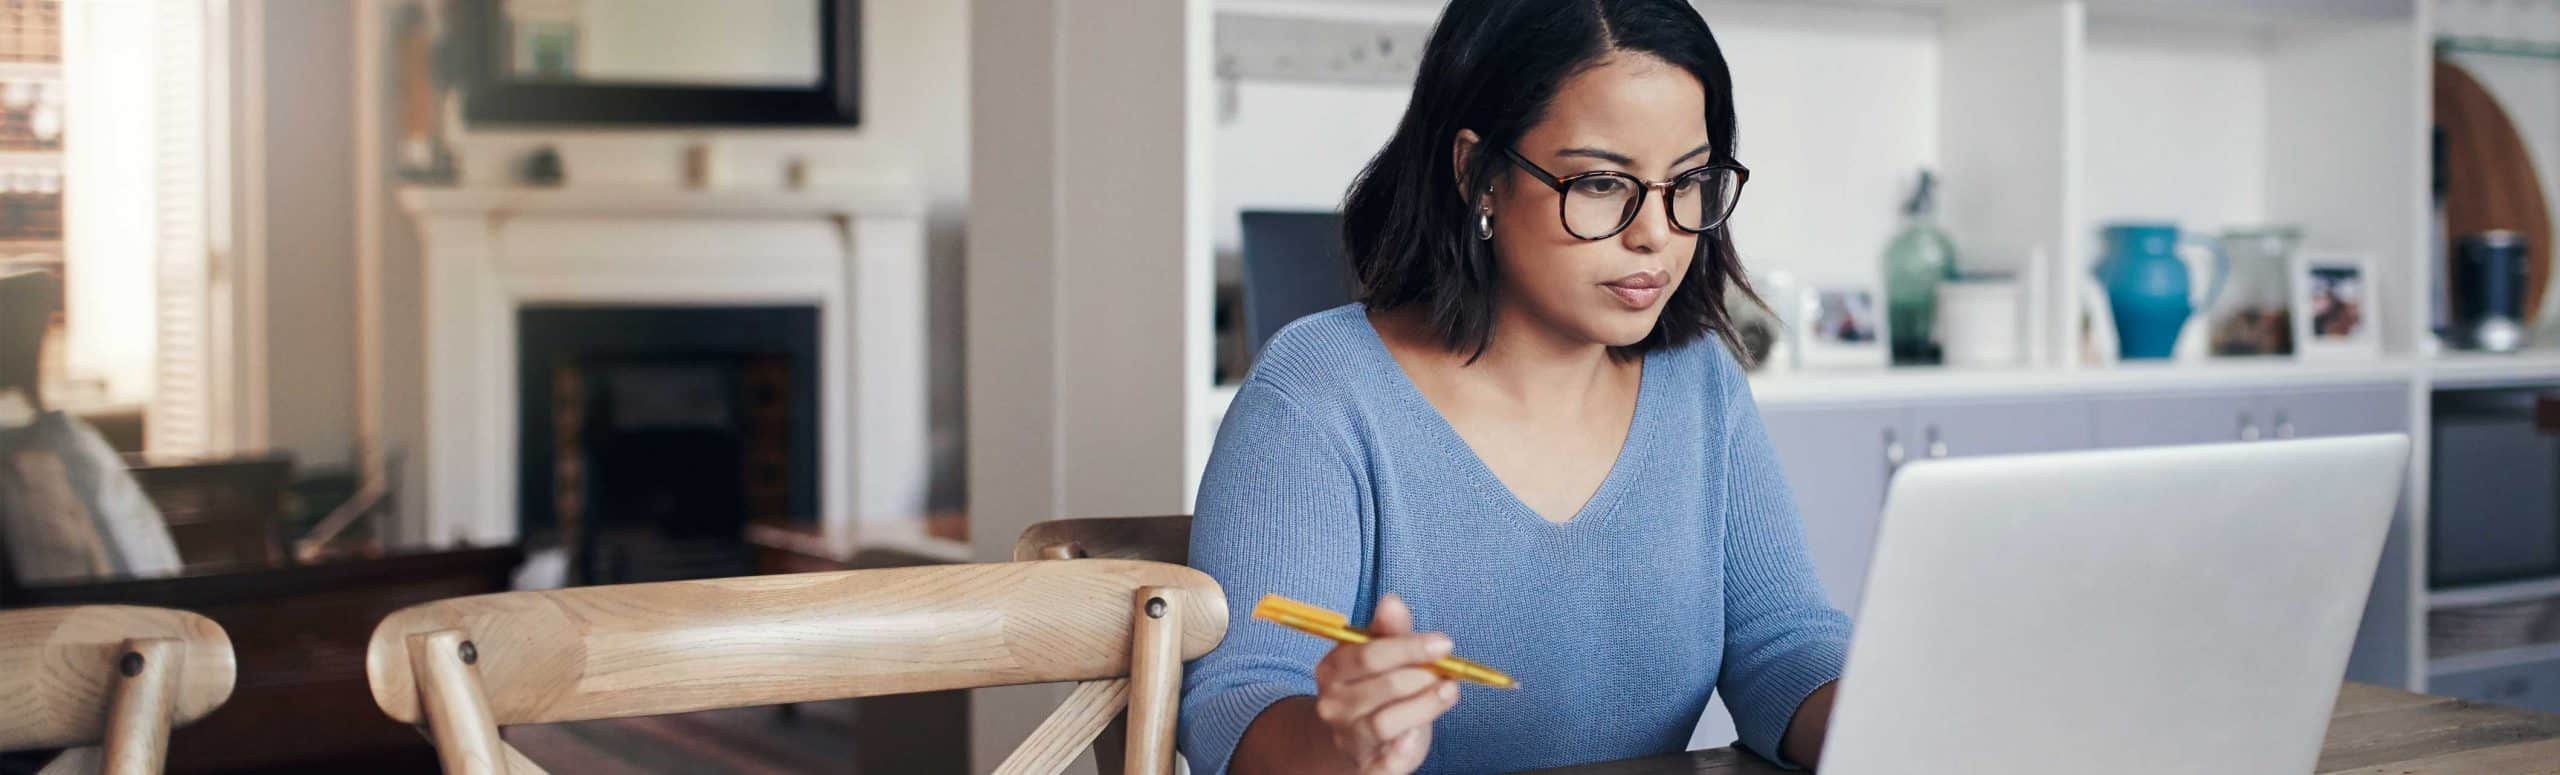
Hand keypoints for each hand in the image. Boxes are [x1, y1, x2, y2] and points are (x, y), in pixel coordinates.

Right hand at [1311, 593, 1460, 773]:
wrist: (1352, 740)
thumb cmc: (1374, 689)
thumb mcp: (1380, 657)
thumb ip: (1389, 631)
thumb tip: (1392, 600)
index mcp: (1332, 670)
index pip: (1368, 655)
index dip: (1410, 647)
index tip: (1445, 644)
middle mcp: (1333, 705)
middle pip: (1384, 687)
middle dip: (1423, 676)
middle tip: (1447, 673)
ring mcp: (1347, 738)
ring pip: (1386, 723)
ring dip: (1425, 706)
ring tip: (1449, 692)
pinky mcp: (1365, 767)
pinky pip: (1381, 765)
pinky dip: (1398, 755)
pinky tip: (1414, 740)